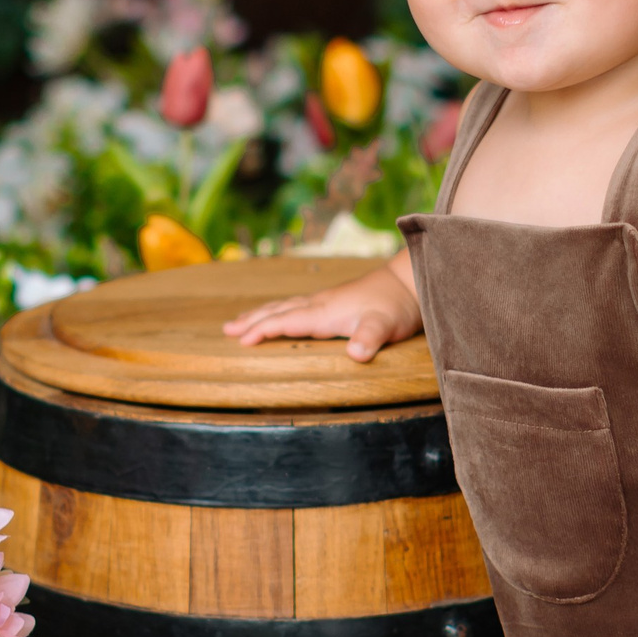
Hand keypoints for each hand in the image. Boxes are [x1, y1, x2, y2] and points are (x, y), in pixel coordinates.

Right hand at [223, 262, 419, 363]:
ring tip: (240, 321)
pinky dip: (280, 311)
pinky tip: (281, 314)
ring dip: (261, 314)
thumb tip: (356, 354)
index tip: (241, 340)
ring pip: (286, 306)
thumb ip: (369, 338)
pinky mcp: (334, 301)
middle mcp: (320, 304)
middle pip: (279, 311)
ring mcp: (326, 300)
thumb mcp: (385, 325)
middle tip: (227, 329)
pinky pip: (297, 306)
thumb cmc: (396, 305)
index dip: (263, 330)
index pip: (286, 321)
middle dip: (252, 320)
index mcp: (325, 312)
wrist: (410, 281)